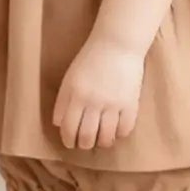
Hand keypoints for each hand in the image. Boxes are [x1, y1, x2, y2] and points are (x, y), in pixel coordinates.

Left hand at [53, 37, 142, 151]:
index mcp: (75, 95)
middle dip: (83, 144)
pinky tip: (116, 132)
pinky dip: (119, 135)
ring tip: (100, 141)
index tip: (69, 143)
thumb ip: (63, 101)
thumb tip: (58, 124)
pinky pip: (125, 129)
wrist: (117, 45)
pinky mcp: (131, 104)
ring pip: (106, 136)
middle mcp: (93, 102)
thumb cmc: (89, 60)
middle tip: (84, 145)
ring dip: (102, 143)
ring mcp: (114, 104)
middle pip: (87, 135)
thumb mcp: (69, 79)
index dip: (68, 139)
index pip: (68, 127)